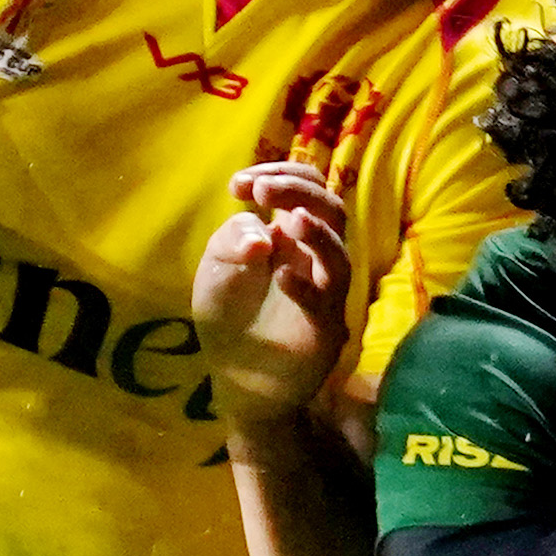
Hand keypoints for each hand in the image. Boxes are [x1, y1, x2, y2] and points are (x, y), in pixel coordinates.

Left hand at [190, 157, 350, 428]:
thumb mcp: (216, 270)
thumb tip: (263, 235)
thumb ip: (231, 240)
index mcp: (290, 235)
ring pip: (339, 254)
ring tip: (290, 219)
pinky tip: (281, 277)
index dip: (279, 175)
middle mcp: (314, 258)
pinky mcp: (324, 330)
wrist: (238, 380)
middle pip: (330, 209)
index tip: (239, 185)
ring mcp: (324, 293)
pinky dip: (305, 285)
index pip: (305, 187)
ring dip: (317, 232)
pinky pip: (324, 302)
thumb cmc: (229, 318)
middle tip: (260, 189)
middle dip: (297, 189)